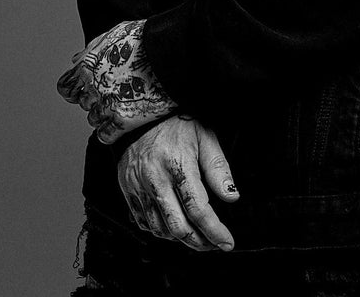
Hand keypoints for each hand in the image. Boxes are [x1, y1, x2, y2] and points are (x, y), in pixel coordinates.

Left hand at [56, 19, 176, 143]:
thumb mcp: (116, 33)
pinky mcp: (123, 120)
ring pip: (93, 119)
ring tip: (123, 106)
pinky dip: (111, 132)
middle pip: (84, 103)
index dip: (77, 90)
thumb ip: (93, 48)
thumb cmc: (146, 38)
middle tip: (115, 94)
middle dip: (96, 100)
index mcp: (87, 66)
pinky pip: (105, 135)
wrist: (172, 51)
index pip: (67, 88)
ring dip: (104, 115)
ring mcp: (107, 104)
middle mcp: (93, 86)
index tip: (88, 90)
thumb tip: (76, 60)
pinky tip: (123, 123)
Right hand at [117, 114, 239, 250]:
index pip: (198, 209)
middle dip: (199, 243)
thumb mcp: (205, 136)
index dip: (214, 231)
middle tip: (213, 244)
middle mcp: (155, 179)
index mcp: (177, 164)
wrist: (142, 113)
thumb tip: (232, 197)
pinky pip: (143, 222)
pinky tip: (173, 225)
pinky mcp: (127, 190)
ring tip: (197, 236)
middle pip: (178, 226)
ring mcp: (138, 186)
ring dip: (180, 239)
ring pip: (159, 229)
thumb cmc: (177, 124)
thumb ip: (218, 168)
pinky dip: (160, 230)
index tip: (227, 242)